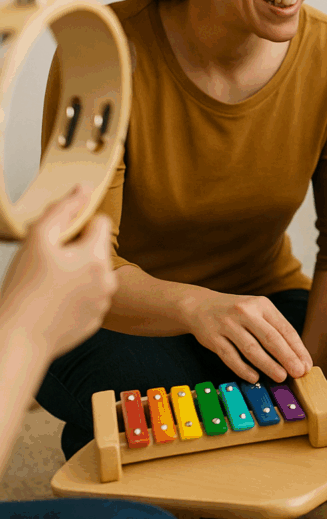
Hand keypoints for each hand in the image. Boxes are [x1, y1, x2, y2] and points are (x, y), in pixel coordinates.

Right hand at [1, 187, 115, 358]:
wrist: (19, 337)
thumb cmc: (24, 288)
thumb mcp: (38, 238)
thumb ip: (63, 209)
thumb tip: (84, 189)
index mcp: (97, 257)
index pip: (100, 222)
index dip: (78, 225)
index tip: (59, 238)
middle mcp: (108, 280)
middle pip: (97, 248)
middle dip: (77, 249)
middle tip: (50, 261)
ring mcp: (103, 302)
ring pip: (94, 273)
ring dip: (77, 272)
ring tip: (50, 283)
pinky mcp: (95, 319)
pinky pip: (89, 296)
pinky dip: (75, 295)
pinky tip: (54, 301)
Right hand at [185, 292, 312, 382]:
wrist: (199, 306)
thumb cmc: (237, 314)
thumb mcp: (257, 312)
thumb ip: (274, 330)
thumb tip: (296, 357)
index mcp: (262, 305)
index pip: (285, 329)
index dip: (297, 348)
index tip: (306, 364)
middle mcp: (246, 312)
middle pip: (270, 338)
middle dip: (287, 357)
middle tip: (298, 372)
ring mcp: (228, 324)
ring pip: (251, 348)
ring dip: (268, 364)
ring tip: (281, 377)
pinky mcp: (212, 337)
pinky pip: (230, 356)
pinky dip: (243, 368)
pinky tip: (254, 377)